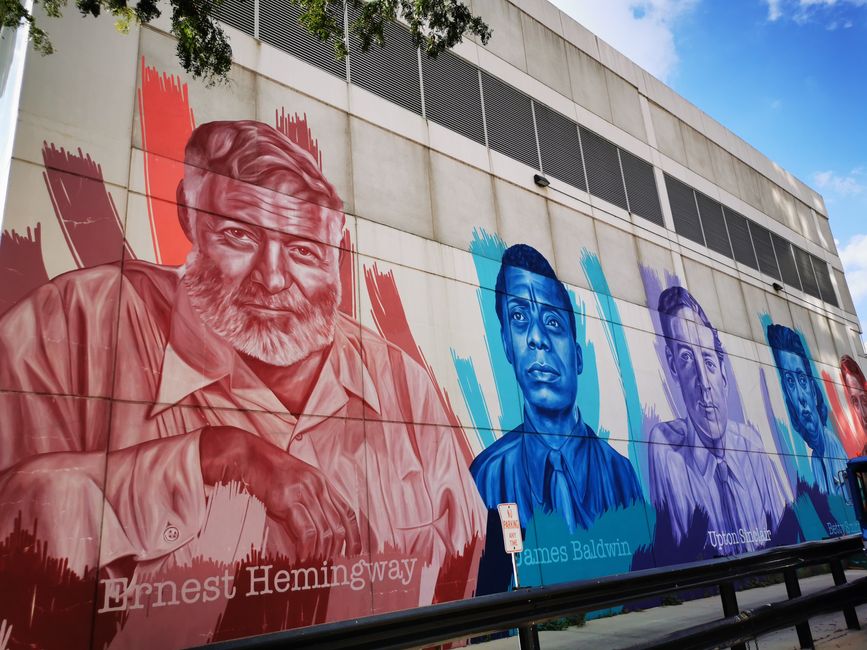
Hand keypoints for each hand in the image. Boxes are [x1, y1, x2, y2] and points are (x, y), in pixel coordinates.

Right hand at [199, 426, 361, 560]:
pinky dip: (307, 548)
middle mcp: (317, 486)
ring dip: (321, 552)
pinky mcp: (288, 500)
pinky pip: (306, 531)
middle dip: (336, 548)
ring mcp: (304, 493)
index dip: (354, 533)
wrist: (248, 456)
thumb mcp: (296, 483)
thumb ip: (309, 500)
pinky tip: (302, 556)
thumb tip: (316, 530)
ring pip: (324, 530)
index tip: (354, 550)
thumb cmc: (268, 472)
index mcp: (322, 482)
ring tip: (315, 564)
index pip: (347, 510)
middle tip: (329, 563)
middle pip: (337, 524)